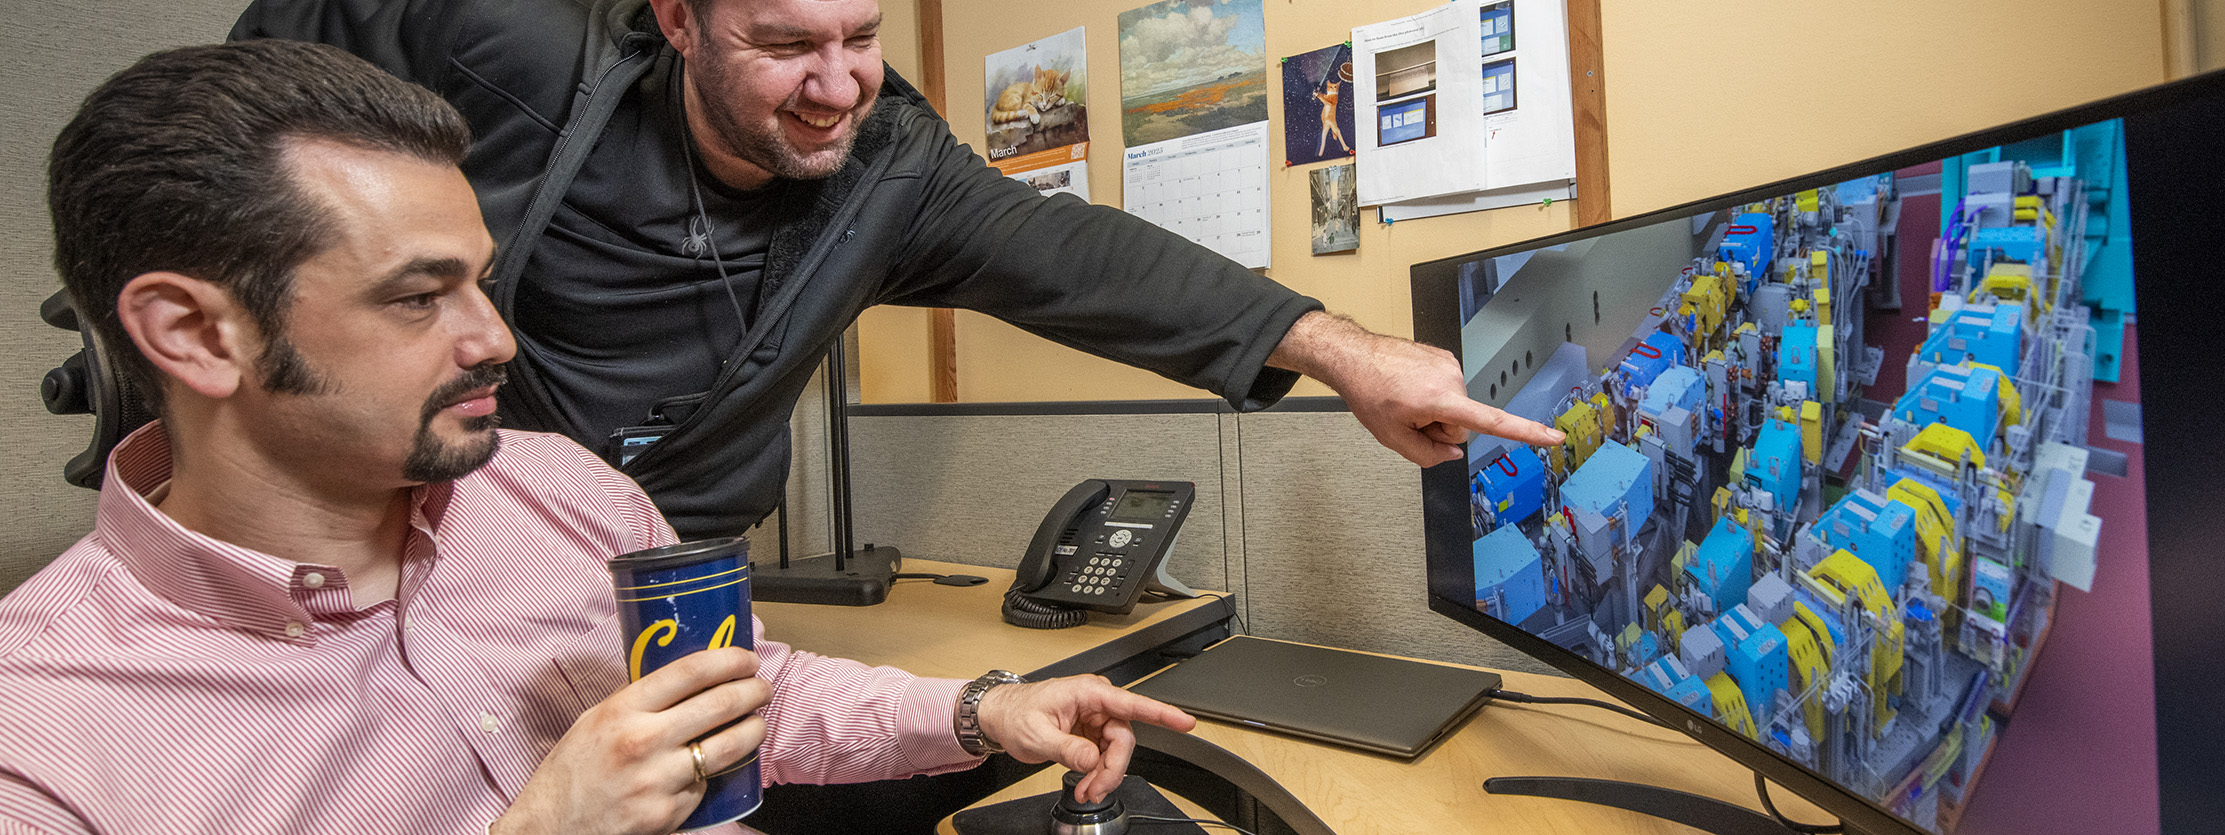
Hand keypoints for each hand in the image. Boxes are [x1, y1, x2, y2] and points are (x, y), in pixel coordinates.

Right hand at [492, 647, 769, 834]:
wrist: (550, 827)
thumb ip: (639, 701)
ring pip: (726, 747)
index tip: (746, 659)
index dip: (728, 660)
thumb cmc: (571, 772)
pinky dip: (713, 774)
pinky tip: (711, 767)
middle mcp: (642, 741)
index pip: (690, 672)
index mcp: (622, 710)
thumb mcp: (596, 720)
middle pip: (719, 705)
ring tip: (757, 724)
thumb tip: (688, 682)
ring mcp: (658, 780)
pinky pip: (705, 785)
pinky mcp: (668, 814)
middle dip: (752, 692)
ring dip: (753, 731)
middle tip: (763, 688)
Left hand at [973, 675, 1196, 803]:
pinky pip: (1105, 756)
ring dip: (1104, 775)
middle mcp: (1096, 703)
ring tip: (1086, 790)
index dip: (1162, 714)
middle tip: (1095, 790)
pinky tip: (1086, 784)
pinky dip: (1097, 774)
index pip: (1132, 704)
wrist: (1001, 717)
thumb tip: (1091, 760)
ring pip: (1116, 751)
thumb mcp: (1037, 734)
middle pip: (1123, 739)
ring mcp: (1095, 718)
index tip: (1185, 722)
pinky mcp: (1091, 732)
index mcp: (1087, 693)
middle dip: (1112, 769)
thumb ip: (1067, 748)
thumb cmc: (1015, 714)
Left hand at [1269, 311, 1563, 465]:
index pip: (1493, 421)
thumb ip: (1427, 455)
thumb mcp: (1392, 437)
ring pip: (1455, 407)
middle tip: (1408, 416)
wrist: (1354, 355)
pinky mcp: (1445, 358)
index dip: (1526, 432)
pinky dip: (1430, 394)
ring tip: (1404, 399)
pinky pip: (1447, 390)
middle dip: (1439, 427)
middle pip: (1462, 424)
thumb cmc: (1369, 392)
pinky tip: (1408, 388)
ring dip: (1433, 410)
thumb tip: (1451, 452)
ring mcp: (1450, 365)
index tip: (1554, 437)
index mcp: (1442, 399)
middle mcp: (1452, 379)